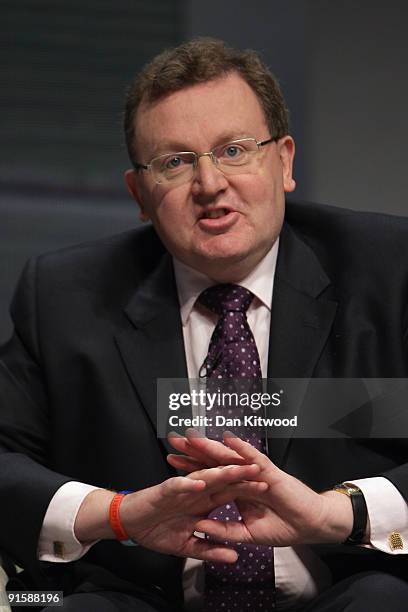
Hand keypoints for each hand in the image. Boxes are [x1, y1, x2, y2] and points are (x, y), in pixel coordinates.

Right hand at [75, 463, 266, 562]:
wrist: (130, 524)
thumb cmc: (157, 530)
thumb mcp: (188, 546)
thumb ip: (212, 549)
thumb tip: (235, 557)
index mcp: (203, 501)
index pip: (230, 493)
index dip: (248, 491)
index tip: (269, 491)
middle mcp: (195, 491)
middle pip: (222, 481)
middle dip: (241, 475)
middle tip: (262, 470)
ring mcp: (181, 488)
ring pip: (203, 477)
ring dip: (219, 473)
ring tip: (236, 469)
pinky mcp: (164, 490)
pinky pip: (178, 485)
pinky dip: (188, 485)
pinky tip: (200, 483)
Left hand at [168, 432, 353, 546]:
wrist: (309, 525)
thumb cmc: (283, 526)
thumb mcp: (247, 534)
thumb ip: (224, 530)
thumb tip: (199, 526)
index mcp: (236, 488)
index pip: (209, 474)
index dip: (190, 467)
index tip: (171, 460)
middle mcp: (242, 476)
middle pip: (214, 460)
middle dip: (194, 450)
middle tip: (174, 439)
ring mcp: (254, 472)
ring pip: (229, 456)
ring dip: (211, 446)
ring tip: (193, 437)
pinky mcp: (269, 472)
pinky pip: (253, 458)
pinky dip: (241, 449)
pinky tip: (228, 439)